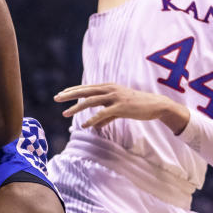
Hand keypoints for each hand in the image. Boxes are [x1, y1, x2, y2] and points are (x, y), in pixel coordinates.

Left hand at [54, 82, 187, 132]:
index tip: (61, 94)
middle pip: (85, 91)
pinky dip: (92, 119)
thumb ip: (106, 116)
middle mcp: (110, 89)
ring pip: (90, 102)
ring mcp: (115, 97)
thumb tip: (94, 126)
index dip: (73, 90)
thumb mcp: (119, 110)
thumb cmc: (137, 106)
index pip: (86, 88)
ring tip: (65, 114)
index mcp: (109, 87)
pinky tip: (84, 125)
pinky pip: (102, 114)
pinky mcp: (121, 107)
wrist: (156, 105)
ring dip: (76, 108)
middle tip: (56, 98)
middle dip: (69, 95)